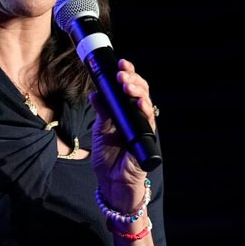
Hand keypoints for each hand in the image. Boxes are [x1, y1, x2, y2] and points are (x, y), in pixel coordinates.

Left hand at [90, 58, 157, 211]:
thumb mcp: (100, 129)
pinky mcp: (147, 139)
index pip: (129, 87)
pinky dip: (144, 110)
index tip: (120, 63)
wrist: (111, 182)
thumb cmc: (108, 156)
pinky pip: (149, 122)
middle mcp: (136, 115)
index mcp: (125, 110)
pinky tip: (139, 103)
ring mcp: (143, 126)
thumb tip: (95, 93)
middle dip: (132, 78)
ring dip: (137, 90)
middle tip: (121, 72)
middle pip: (140, 90)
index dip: (128, 73)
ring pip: (146, 102)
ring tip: (126, 83)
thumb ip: (101, 111)